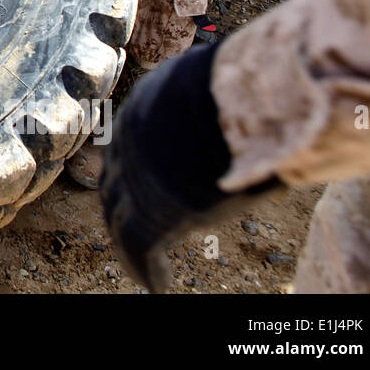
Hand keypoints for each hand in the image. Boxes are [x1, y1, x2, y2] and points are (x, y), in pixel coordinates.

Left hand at [100, 41, 278, 290]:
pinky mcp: (152, 214)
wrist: (245, 102)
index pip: (129, 142)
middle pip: (114, 181)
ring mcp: (135, 178)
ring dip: (129, 244)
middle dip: (119, 204)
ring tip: (142, 268)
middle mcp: (129, 141)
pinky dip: (147, 269)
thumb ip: (224, 100)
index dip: (134, 166)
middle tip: (129, 227)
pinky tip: (159, 285)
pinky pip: (140, 248)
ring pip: (120, 219)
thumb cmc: (251, 86)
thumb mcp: (228, 83)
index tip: (145, 183)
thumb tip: (256, 101)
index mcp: (145, 105)